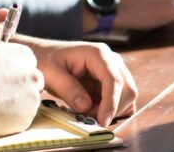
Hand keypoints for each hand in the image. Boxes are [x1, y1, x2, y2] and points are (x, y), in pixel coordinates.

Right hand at [0, 9, 43, 137]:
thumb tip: (4, 10)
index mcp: (24, 55)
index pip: (26, 63)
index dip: (11, 71)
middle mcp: (33, 74)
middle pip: (31, 82)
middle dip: (17, 87)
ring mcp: (32, 97)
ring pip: (27, 101)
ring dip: (14, 103)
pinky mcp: (27, 118)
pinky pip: (22, 119)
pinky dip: (11, 118)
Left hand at [13, 37, 137, 126]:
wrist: (46, 56)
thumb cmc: (47, 60)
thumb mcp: (51, 73)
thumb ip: (68, 89)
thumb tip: (86, 106)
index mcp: (98, 54)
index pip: (114, 79)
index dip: (111, 102)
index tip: (102, 121)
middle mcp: (112, 60)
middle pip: (127, 89)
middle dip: (112, 109)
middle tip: (88, 118)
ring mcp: (114, 70)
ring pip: (127, 96)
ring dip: (111, 110)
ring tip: (86, 111)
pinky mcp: (112, 81)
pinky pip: (121, 100)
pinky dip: (111, 110)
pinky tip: (93, 110)